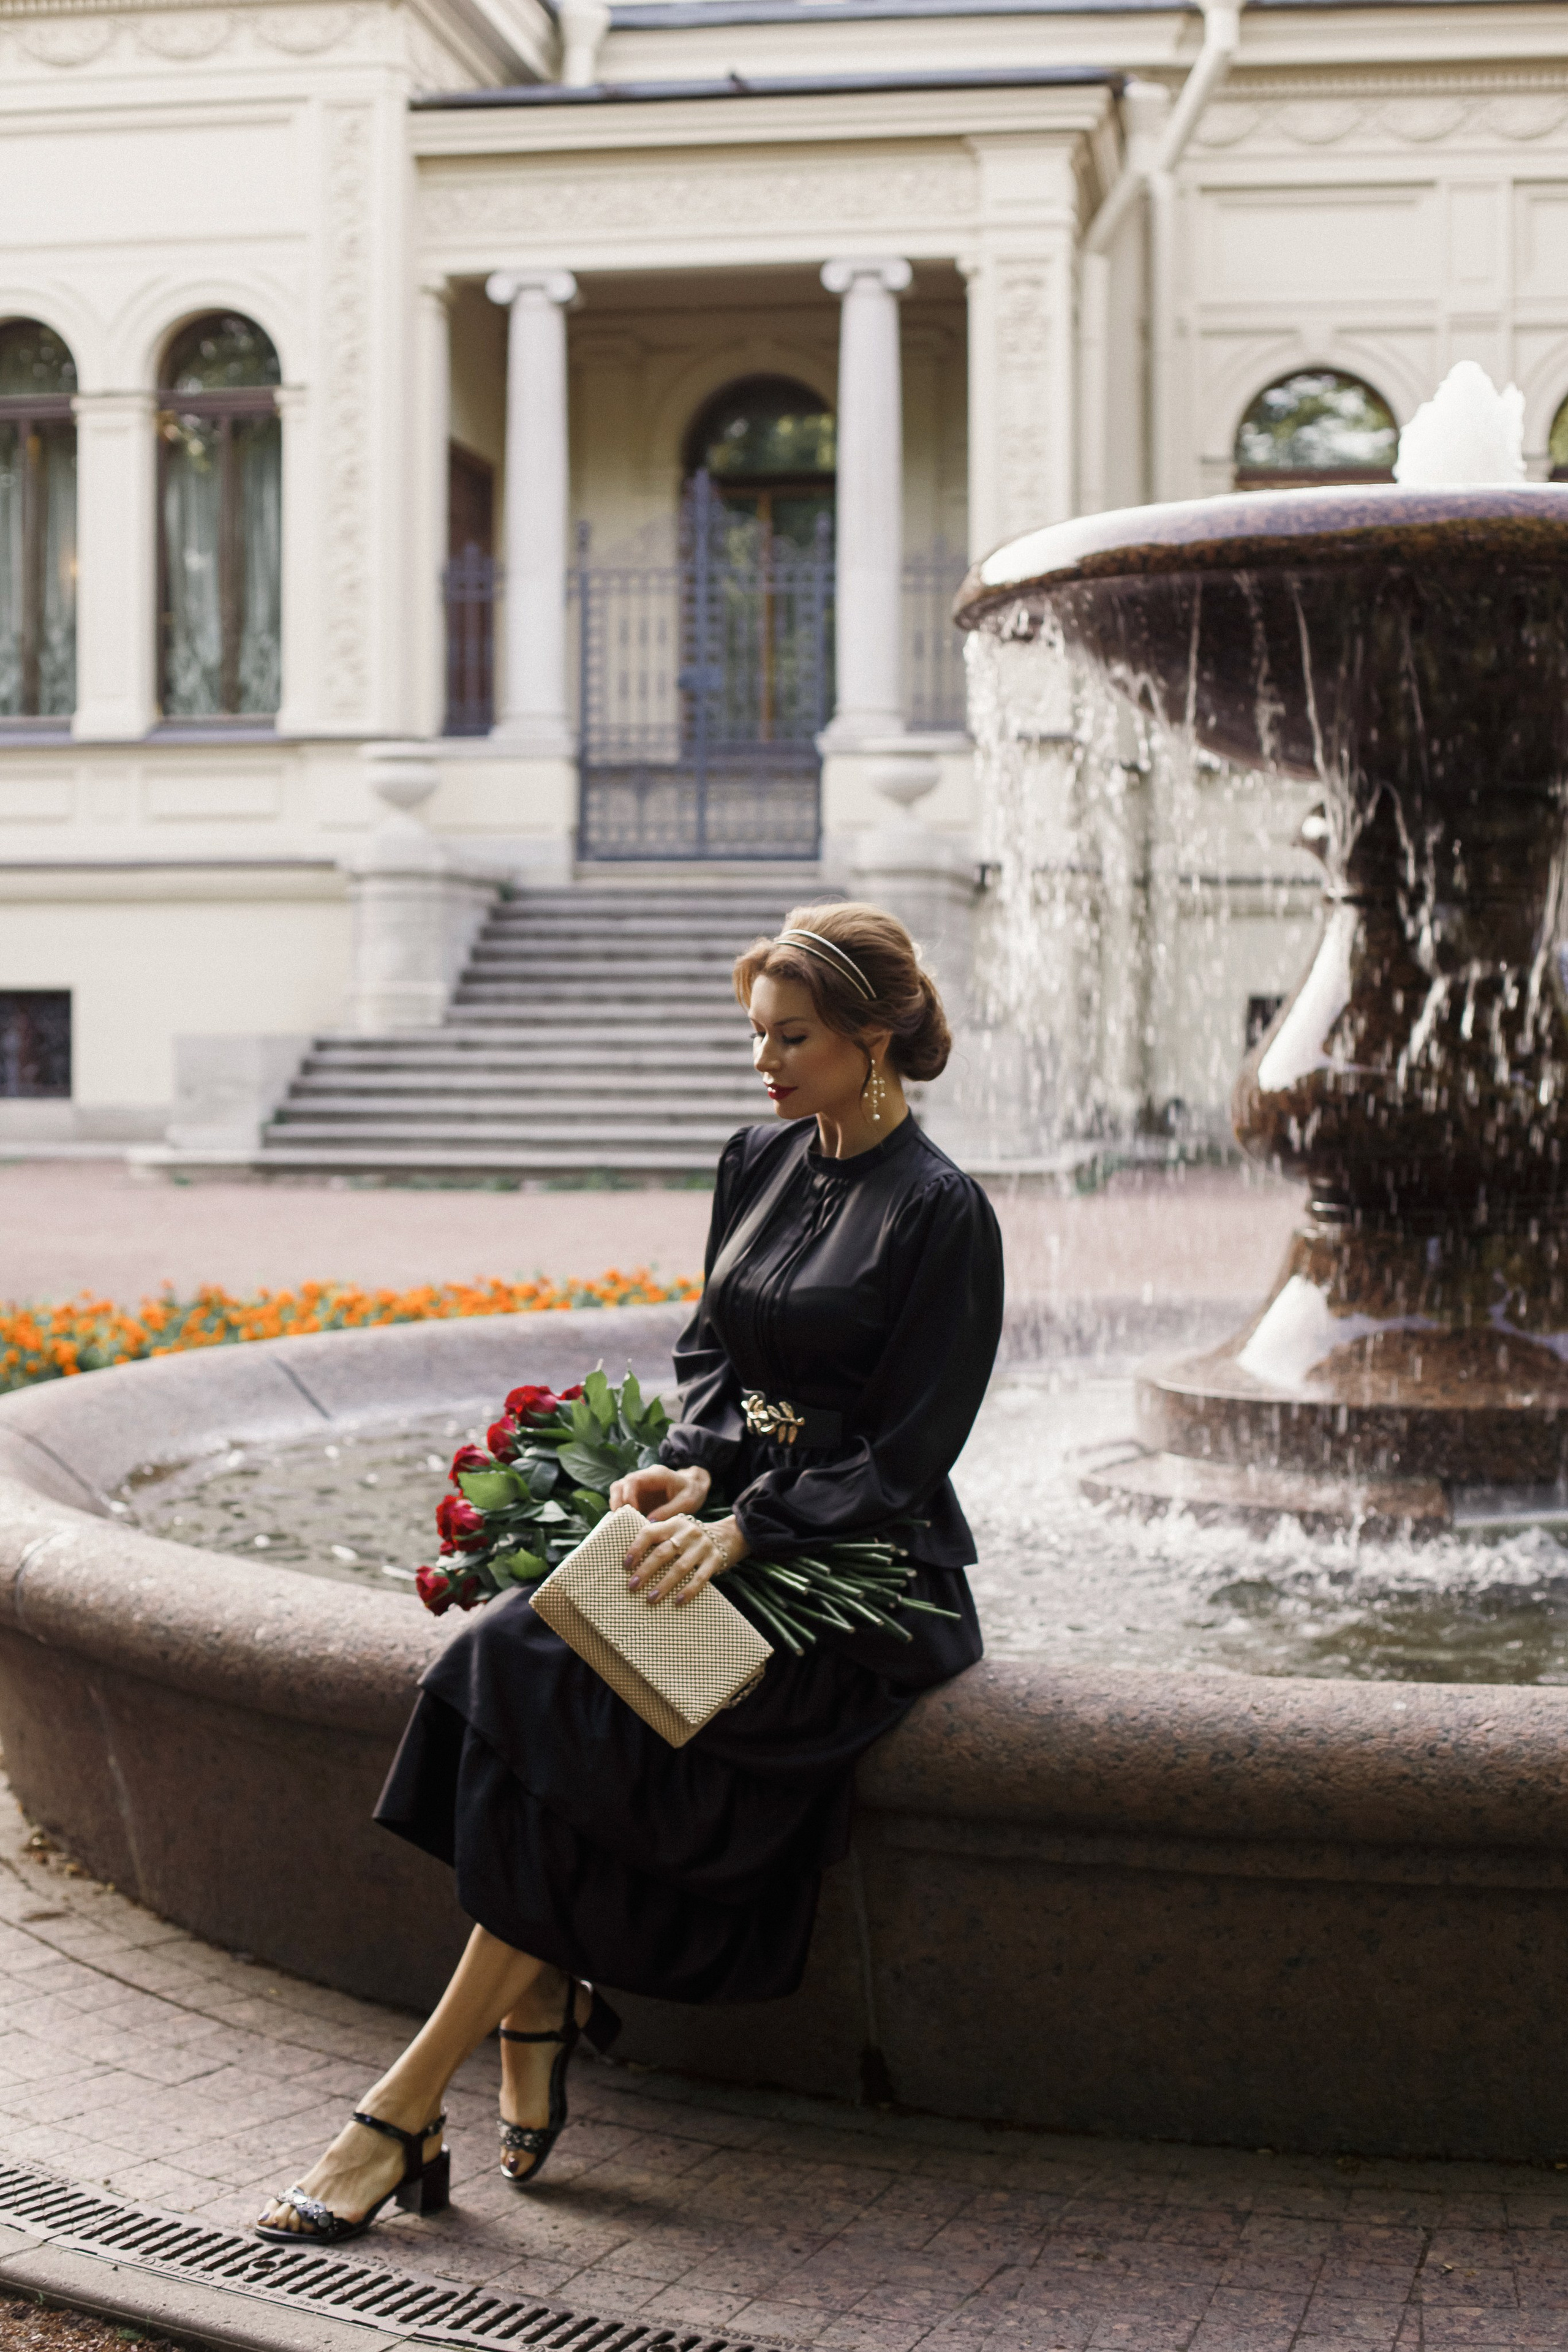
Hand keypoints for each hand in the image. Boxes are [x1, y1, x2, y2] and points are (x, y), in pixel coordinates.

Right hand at [608, 1463, 710, 1518]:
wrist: (694, 1488)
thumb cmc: (692, 1492)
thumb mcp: (687, 1502)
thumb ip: (669, 1511)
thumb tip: (649, 1522)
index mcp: (656, 1475)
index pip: (633, 1480)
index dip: (628, 1496)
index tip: (633, 1512)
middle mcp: (643, 1478)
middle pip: (620, 1485)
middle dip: (617, 1502)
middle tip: (621, 1519)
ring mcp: (639, 1488)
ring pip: (617, 1491)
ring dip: (616, 1506)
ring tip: (621, 1522)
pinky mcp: (638, 1497)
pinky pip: (623, 1501)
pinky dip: (621, 1512)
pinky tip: (625, 1524)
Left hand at [623, 1512, 749, 1606]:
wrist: (729, 1535)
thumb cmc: (692, 1538)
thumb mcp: (677, 1529)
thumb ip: (659, 1537)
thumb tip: (629, 1558)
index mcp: (673, 1524)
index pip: (650, 1533)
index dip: (636, 1548)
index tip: (625, 1565)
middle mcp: (687, 1533)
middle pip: (662, 1553)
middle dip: (645, 1571)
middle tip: (632, 1586)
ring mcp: (702, 1546)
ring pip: (679, 1567)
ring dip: (663, 1585)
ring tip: (650, 1598)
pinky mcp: (715, 1559)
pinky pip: (700, 1578)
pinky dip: (688, 1590)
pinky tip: (677, 1601)